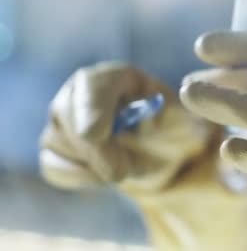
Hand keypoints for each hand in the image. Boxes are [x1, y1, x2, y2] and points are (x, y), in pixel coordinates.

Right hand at [39, 62, 214, 192]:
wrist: (162, 153)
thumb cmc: (174, 130)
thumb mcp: (183, 123)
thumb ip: (171, 117)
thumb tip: (150, 119)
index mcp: (116, 77)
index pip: (94, 85)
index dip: (92, 109)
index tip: (96, 135)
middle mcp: (81, 91)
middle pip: (65, 113)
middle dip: (92, 148)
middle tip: (121, 173)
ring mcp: (62, 118)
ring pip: (57, 142)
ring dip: (92, 164)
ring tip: (127, 167)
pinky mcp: (55, 146)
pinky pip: (53, 166)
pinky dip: (79, 177)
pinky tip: (105, 175)